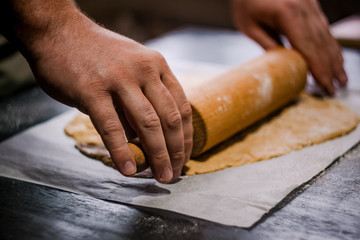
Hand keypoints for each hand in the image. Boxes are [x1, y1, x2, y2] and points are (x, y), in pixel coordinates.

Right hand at [1, 1, 192, 182]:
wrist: (58, 32)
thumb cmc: (97, 54)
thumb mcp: (132, 66)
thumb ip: (144, 95)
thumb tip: (147, 135)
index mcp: (157, 66)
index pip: (182, 107)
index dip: (185, 136)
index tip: (184, 156)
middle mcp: (144, 71)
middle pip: (169, 119)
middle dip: (175, 151)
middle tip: (174, 172)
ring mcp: (119, 79)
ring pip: (147, 125)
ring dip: (157, 155)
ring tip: (160, 176)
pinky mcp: (92, 91)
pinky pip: (112, 127)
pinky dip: (121, 152)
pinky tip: (127, 170)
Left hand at [231, 0, 347, 93]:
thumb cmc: (245, 1)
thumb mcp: (249, 26)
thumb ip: (267, 44)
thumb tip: (284, 65)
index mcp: (288, 13)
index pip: (308, 47)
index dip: (319, 68)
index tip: (325, 85)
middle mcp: (304, 7)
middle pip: (321, 43)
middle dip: (329, 68)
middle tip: (335, 88)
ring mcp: (310, 4)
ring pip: (326, 35)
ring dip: (334, 58)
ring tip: (340, 77)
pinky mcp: (311, 4)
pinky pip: (323, 27)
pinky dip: (329, 44)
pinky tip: (334, 56)